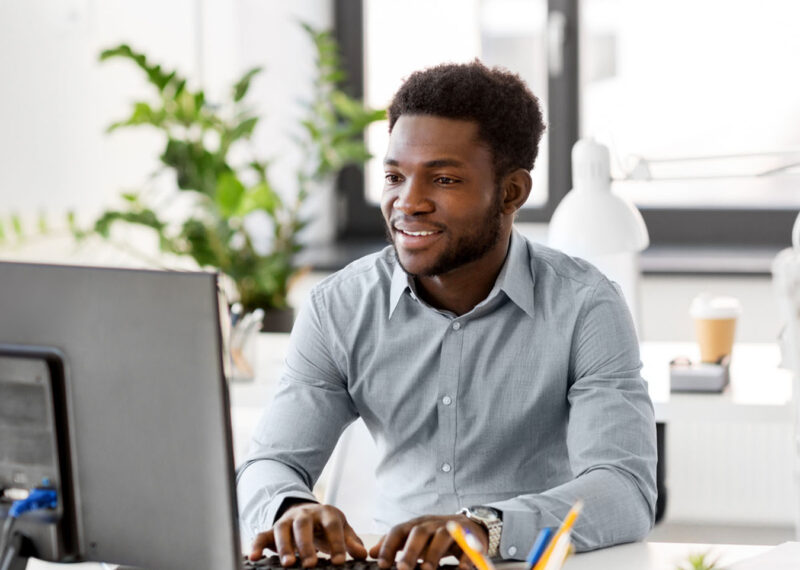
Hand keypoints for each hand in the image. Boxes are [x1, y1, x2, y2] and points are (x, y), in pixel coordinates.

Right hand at [249, 503, 367, 566]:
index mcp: (325, 513)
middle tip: (311, 564)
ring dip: (284, 547)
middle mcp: (304, 514)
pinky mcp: (272, 529)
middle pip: (303, 525)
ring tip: (288, 564)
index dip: (336, 543)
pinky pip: (261, 535)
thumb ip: (351, 542)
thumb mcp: (341, 529)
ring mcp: (286, 520)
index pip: (332, 525)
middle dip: (306, 545)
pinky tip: (254, 557)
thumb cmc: (326, 525)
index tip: (340, 561)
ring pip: (282, 529)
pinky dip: (256, 545)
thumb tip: (363, 555)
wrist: (307, 512)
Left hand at [368, 515, 487, 569]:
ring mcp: (452, 528)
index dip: (389, 546)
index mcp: (417, 524)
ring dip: (434, 553)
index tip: (381, 564)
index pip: (399, 530)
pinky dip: (464, 558)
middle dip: (410, 551)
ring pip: (442, 536)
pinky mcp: (470, 537)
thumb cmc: (436, 535)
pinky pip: (467, 546)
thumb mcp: (415, 536)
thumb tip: (372, 553)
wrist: (470, 526)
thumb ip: (395, 544)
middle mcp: (432, 523)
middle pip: (420, 532)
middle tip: (402, 569)